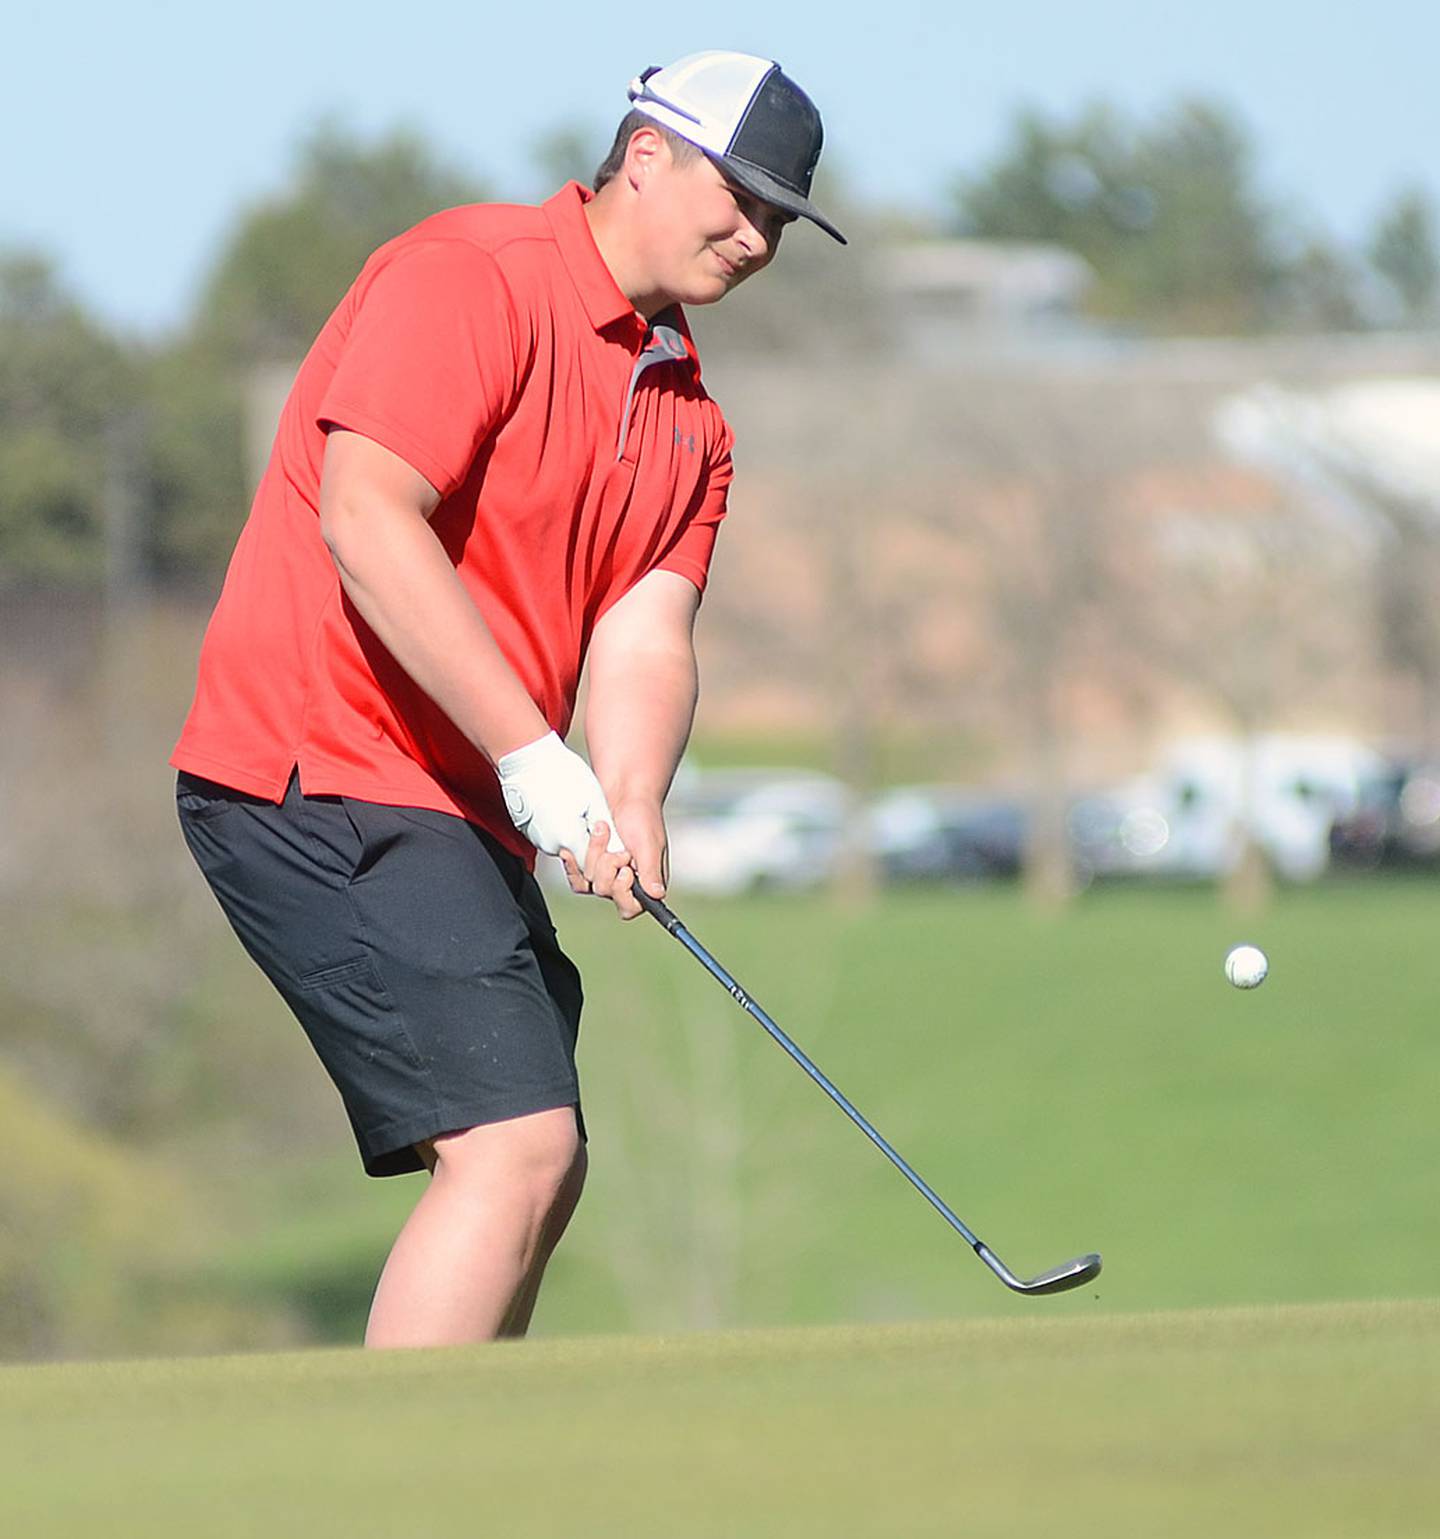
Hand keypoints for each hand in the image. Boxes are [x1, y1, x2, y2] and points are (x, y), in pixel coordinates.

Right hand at [496, 731, 623, 860]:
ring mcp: (537, 837)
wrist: (527, 760)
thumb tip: (615, 840)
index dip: (603, 852)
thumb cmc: (558, 773)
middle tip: (591, 817)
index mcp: (568, 839)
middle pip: (577, 854)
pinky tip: (561, 806)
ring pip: (563, 844)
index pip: (592, 863)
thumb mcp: (593, 797)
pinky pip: (549, 835)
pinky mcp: (529, 830)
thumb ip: (605, 825)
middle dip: (588, 840)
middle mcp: (550, 844)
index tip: (606, 836)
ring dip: (573, 832)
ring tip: (575, 807)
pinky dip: (558, 825)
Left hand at [559, 797, 667, 919]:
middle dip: (607, 864)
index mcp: (646, 882)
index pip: (630, 907)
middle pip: (604, 891)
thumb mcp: (649, 843)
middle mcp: (625, 882)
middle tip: (619, 846)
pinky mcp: (589, 865)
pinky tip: (570, 851)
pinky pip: (576, 877)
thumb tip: (657, 895)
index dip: (622, 892)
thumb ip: (651, 870)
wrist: (626, 792)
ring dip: (594, 854)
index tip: (624, 870)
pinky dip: (573, 864)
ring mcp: (605, 874)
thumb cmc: (643, 815)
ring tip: (603, 831)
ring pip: (588, 882)